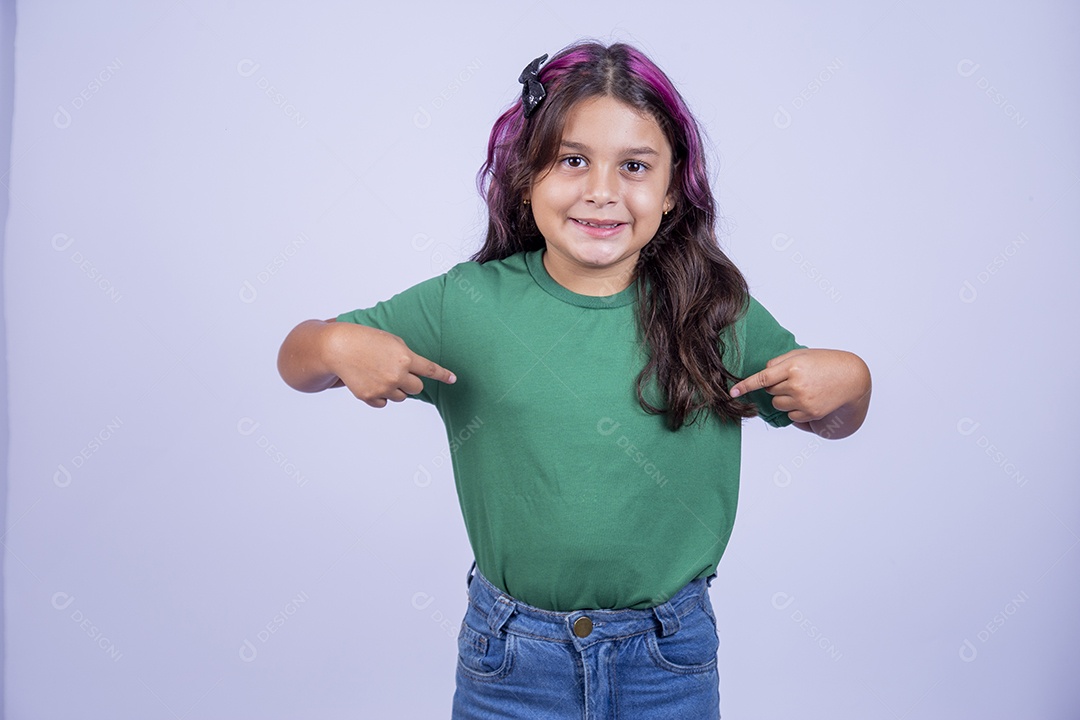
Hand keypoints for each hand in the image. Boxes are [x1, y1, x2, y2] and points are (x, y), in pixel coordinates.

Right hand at [324, 322, 455, 407]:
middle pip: (417, 388)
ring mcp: (384, 387)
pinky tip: (370, 381)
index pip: (430, 369)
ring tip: (379, 374)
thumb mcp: (391, 341)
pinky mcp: (370, 396)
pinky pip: (384, 403)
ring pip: (401, 397)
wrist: (338, 347)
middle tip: (398, 373)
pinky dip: (380, 396)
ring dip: (396, 389)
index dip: (443, 375)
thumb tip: (416, 373)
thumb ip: (406, 356)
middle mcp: (397, 374)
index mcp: (405, 357)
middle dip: (411, 382)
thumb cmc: (365, 340)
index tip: (453, 379)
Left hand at [729, 348, 870, 426]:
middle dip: (777, 386)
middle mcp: (796, 385)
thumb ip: (780, 362)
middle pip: (770, 391)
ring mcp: (804, 401)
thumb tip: (762, 373)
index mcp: (793, 366)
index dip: (745, 385)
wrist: (852, 378)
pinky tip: (809, 399)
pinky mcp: (810, 413)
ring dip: (784, 398)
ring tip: (803, 388)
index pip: (762, 377)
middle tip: (795, 378)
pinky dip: (795, 409)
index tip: (732, 392)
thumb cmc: (826, 362)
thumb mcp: (802, 354)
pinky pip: (790, 415)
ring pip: (778, 404)